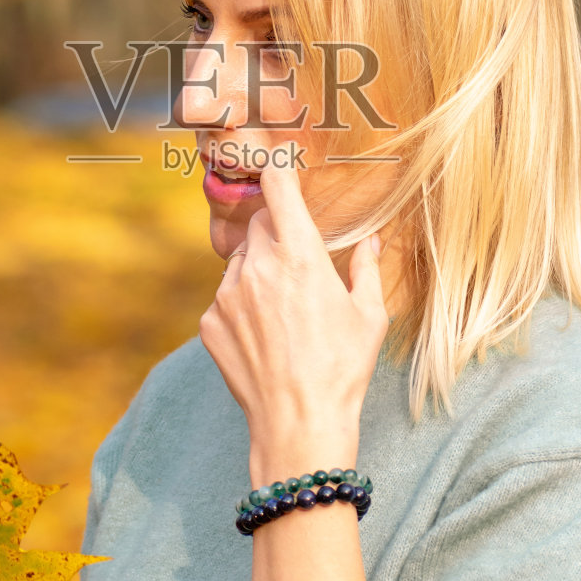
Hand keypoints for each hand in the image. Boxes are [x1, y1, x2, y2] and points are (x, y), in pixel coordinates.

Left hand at [199, 155, 389, 481]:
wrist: (298, 424)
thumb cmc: (342, 370)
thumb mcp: (369, 317)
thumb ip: (366, 269)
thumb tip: (370, 242)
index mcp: (301, 257)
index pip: (280, 188)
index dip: (277, 166)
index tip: (277, 156)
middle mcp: (259, 267)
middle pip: (259, 223)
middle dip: (276, 231)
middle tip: (298, 262)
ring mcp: (228, 295)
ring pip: (240, 261)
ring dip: (258, 271)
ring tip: (284, 313)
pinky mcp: (210, 322)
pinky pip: (224, 297)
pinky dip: (241, 305)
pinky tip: (264, 336)